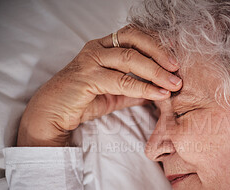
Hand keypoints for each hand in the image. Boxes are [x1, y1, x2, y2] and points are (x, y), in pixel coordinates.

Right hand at [17, 26, 181, 146]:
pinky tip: (159, 94)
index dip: (156, 43)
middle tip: (177, 68)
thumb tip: (158, 92)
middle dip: (159, 54)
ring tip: (173, 83)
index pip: (134, 36)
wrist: (52, 113)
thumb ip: (134, 90)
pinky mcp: (87, 78)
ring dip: (156, 71)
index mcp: (103, 46)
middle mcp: (96, 48)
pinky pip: (121, 81)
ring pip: (129, 59)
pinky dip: (143, 88)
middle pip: (134, 41)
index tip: (175, 55)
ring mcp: (90, 61)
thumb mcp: (114, 94)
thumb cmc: (82, 100)